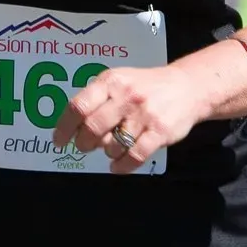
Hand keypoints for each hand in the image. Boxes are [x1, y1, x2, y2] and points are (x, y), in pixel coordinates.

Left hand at [51, 66, 206, 174]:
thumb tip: (71, 125)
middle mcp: (126, 96)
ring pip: (112, 145)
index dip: (65, 127)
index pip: (79, 106)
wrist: (187, 87)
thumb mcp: (119, 81)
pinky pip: (134, 156)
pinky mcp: (160, 132)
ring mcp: (144, 115)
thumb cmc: (145, 86)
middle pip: (93, 128)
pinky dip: (122, 166)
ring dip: (107, 151)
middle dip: (83, 143)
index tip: (59, 141)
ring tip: (112, 146)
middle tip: (84, 146)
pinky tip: (117, 165)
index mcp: (110, 82)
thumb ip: (97, 98)